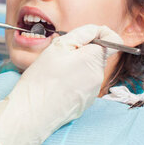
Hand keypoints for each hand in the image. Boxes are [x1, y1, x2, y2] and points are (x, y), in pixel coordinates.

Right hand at [0, 25, 122, 144]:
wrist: (32, 113)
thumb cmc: (41, 79)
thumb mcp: (58, 46)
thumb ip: (83, 34)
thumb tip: (100, 31)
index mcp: (94, 60)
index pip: (112, 41)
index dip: (97, 36)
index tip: (81, 39)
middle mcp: (98, 77)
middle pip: (97, 55)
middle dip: (81, 52)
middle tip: (58, 57)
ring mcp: (93, 92)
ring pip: (88, 70)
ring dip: (76, 66)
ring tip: (55, 73)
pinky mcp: (85, 103)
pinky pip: (83, 84)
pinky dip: (72, 81)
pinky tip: (56, 85)